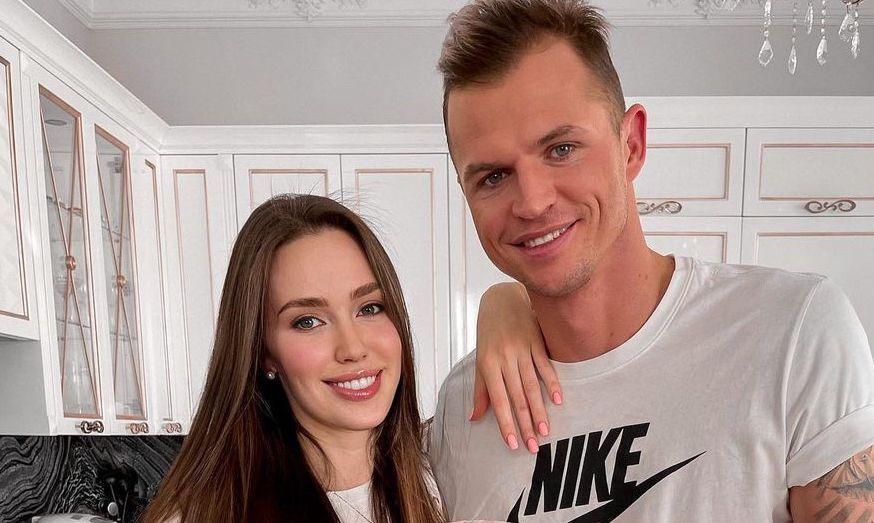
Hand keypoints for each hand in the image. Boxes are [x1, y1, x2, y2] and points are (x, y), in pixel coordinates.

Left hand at [472, 282, 562, 453]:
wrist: (502, 298)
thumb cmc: (489, 333)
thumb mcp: (480, 359)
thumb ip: (481, 390)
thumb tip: (475, 418)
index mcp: (488, 364)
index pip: (498, 400)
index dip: (505, 423)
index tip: (513, 444)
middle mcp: (504, 358)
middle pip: (517, 397)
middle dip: (524, 424)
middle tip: (533, 447)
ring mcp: (522, 349)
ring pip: (532, 385)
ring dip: (539, 410)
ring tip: (545, 431)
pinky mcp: (537, 341)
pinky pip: (545, 365)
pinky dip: (552, 383)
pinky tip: (558, 400)